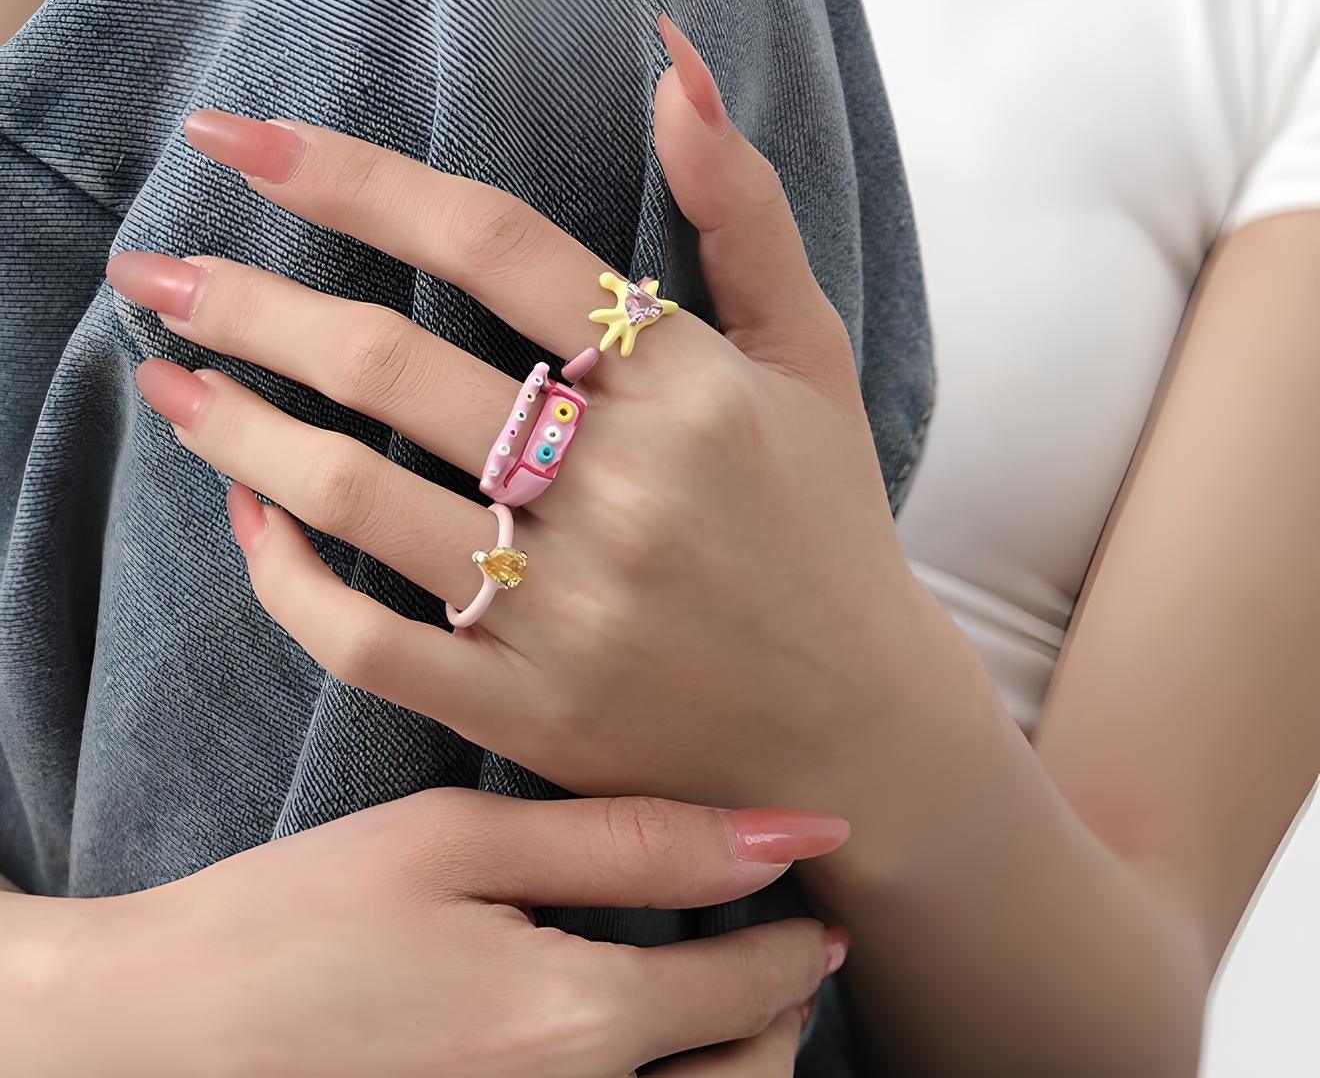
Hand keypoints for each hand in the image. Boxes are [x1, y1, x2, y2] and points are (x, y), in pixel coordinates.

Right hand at [5, 791, 847, 1076]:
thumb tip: (777, 832)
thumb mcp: (460, 846)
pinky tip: (640, 1041)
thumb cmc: (300, 918)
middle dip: (786, 1010)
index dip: (795, 931)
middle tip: (788, 944)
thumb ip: (628, 843)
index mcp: (573, 1027)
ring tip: (731, 995)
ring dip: (742, 1064)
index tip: (817, 879)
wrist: (157, 1036)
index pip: (748, 987)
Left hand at [107, 16, 922, 807]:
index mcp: (691, 387)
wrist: (854, 727)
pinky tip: (248, 520)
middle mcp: (625, 491)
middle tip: (152, 270)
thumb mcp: (812, 355)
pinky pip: (369, 644)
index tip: (237, 138)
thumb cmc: (827, 524)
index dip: (353, 178)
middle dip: (251, 303)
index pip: (494, 243)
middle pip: (395, 366)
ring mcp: (569, 612)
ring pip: (357, 500)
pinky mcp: (530, 710)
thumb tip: (675, 62)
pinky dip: (285, 581)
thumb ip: (745, 208)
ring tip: (169, 381)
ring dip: (240, 429)